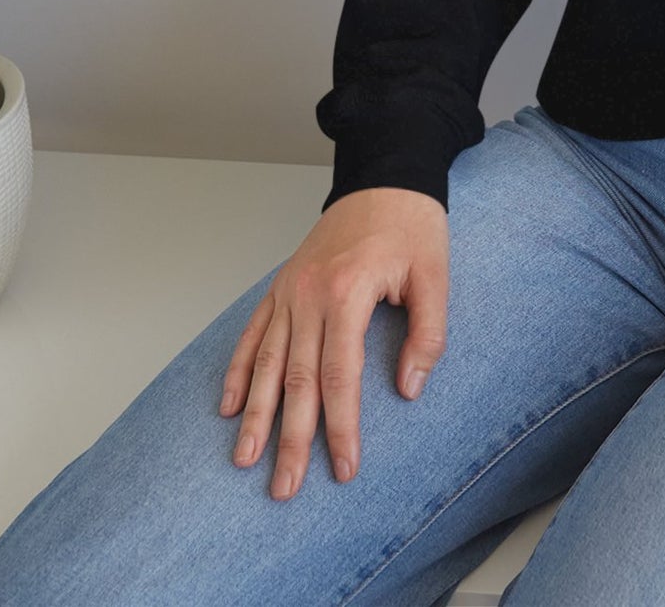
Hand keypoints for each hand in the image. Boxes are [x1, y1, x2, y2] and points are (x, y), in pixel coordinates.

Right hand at [220, 186, 447, 499]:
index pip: (340, 376)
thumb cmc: (413, 225)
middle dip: (289, 438)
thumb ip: (427, 334)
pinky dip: (238, 370)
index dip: (341, 427)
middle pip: (295, 379)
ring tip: (245, 460)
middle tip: (284, 488)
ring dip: (255, 415)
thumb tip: (408, 389)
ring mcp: (290, 290)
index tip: (343, 467)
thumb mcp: (435, 275)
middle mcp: (309, 294)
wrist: (385, 176)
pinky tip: (229, 406)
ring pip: (265, 362)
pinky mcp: (281, 285)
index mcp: (348, 293)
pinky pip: (253, 333)